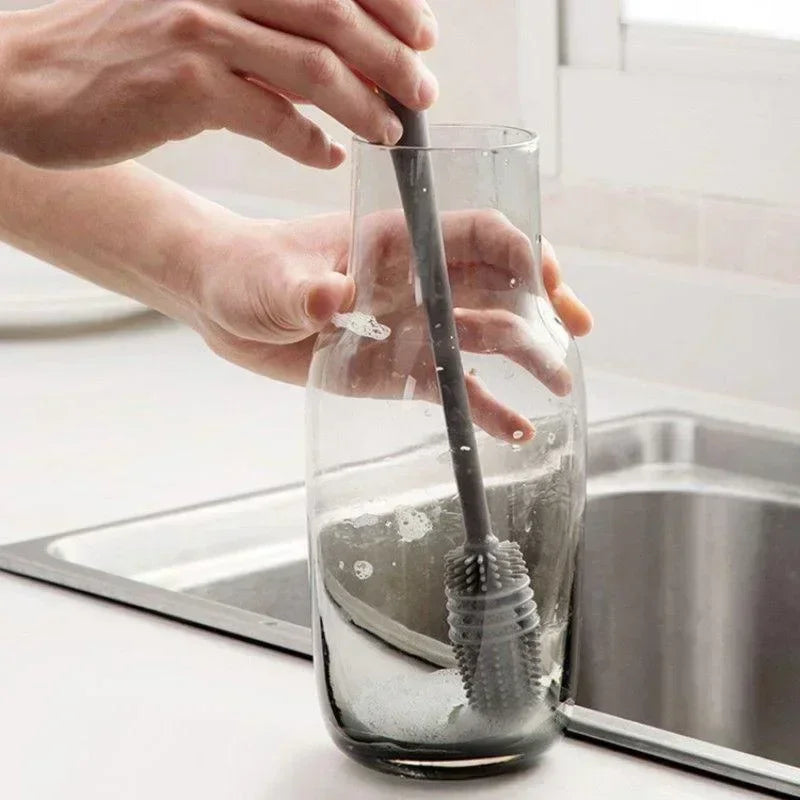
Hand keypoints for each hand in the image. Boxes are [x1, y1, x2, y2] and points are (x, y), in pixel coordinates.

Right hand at [0, 0, 437, 167]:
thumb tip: (333, 62)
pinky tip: (326, 157)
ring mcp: (200, 29)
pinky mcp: (185, 85)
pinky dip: (308, 141)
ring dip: (364, 106)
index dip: (390, 2)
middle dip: (392, 59)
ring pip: (313, 67)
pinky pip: (271, 116)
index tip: (423, 36)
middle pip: (335, 17)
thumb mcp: (194, 18)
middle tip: (423, 93)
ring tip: (390, 132)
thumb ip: (259, 29)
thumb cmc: (119, 53)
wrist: (33, 80)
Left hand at [188, 210, 592, 440]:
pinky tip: (514, 427)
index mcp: (396, 241)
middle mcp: (417, 282)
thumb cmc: (247, 271)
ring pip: (484, 337)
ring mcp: (413, 327)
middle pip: (497, 285)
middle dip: (540, 304)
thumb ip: (303, 289)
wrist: (226, 307)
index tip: (543, 278)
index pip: (474, 234)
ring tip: (557, 384)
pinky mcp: (399, 370)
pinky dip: (484, 406)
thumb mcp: (270, 279)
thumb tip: (332, 297)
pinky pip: (452, 387)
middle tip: (572, 332)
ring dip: (526, 355)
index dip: (516, 250)